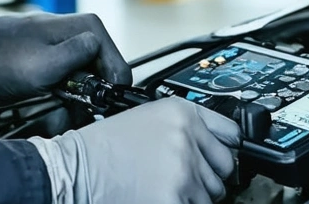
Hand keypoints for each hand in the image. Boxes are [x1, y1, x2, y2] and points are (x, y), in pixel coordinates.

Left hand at [0, 12, 129, 106]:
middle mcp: (81, 38)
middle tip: (62, 116)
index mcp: (87, 29)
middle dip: (83, 106)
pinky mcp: (53, 69)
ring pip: (84, 93)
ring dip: (67, 112)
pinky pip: (67, 94)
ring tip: (46, 115)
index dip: (108, 94)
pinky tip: (41, 111)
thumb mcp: (43, 64)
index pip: (119, 69)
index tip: (90, 111)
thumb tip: (100, 50)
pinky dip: (56, 109)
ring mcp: (67, 54)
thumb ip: (78, 57)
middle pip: (102, 83)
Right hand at [30, 97, 240, 203]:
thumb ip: (185, 127)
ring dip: (193, 197)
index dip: (225, 149)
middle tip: (187, 180)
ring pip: (211, 194)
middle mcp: (188, 136)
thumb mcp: (149, 117)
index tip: (222, 157)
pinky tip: (160, 198)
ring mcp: (184, 168)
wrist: (77, 169)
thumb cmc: (104, 147)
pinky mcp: (175, 197)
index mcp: (183, 112)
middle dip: (209, 177)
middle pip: (225, 168)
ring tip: (164, 189)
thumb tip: (213, 146)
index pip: (232, 134)